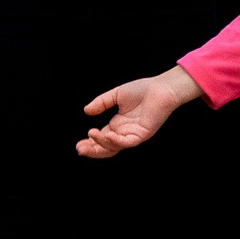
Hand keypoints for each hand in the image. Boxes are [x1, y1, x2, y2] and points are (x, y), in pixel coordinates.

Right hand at [77, 66, 202, 159]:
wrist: (160, 88)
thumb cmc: (142, 90)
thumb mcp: (116, 95)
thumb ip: (101, 103)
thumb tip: (86, 111)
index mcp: (117, 126)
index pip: (101, 139)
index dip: (90, 143)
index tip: (78, 144)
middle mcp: (124, 133)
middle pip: (106, 148)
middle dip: (93, 150)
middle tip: (79, 150)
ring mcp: (133, 135)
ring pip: (115, 147)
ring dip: (101, 144)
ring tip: (91, 135)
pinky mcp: (142, 135)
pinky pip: (127, 142)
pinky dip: (116, 141)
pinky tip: (107, 135)